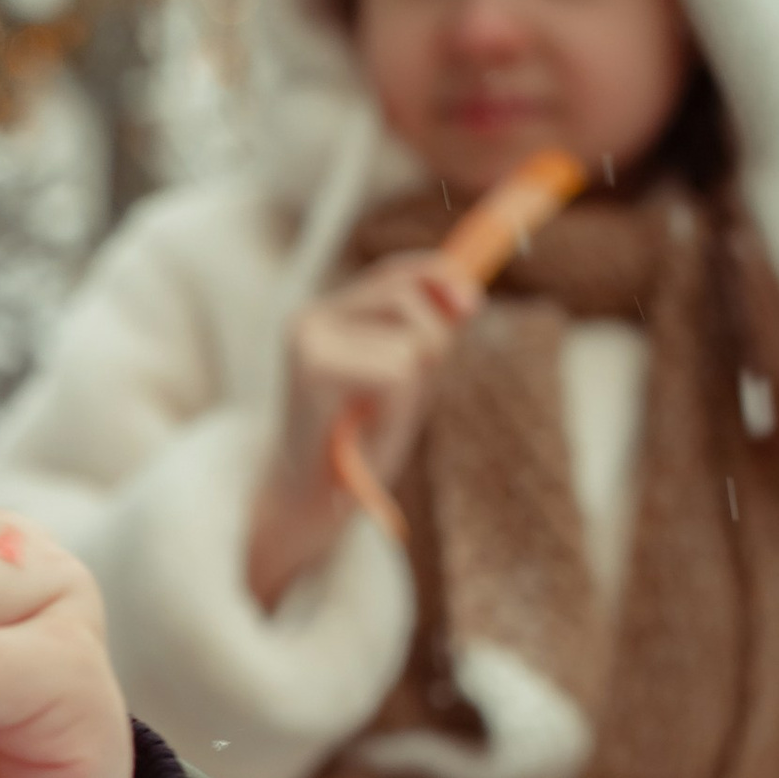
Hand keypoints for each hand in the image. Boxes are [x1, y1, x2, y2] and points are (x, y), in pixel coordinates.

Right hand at [246, 253, 478, 608]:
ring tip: (379, 420)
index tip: (472, 305)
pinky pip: (399, 370)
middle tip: (404, 395)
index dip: (439, 277)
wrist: (306, 505)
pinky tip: (371, 432)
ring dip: (414, 389)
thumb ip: (424, 336)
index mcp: (325, 315)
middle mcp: (310, 318)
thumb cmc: (355, 448)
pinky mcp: (314, 369)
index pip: (396, 272)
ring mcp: (308, 340)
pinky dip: (400, 410)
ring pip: (413, 340)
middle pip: (410, 294)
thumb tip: (465, 294)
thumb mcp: (398, 381)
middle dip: (433, 342)